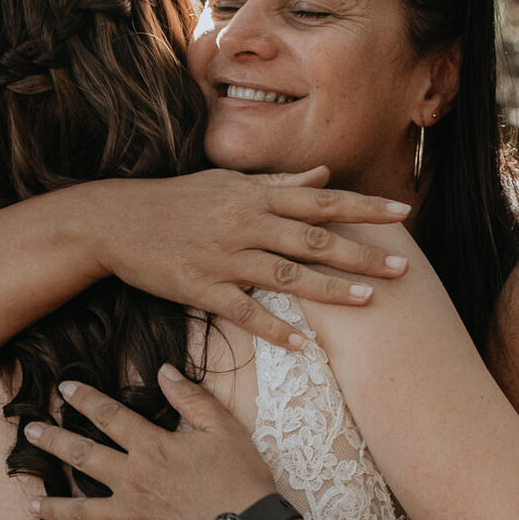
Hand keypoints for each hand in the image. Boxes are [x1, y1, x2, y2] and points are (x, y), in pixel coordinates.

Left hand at [23, 369, 278, 519]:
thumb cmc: (240, 480)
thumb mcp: (223, 429)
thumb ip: (191, 399)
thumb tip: (164, 371)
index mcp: (151, 447)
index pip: (109, 416)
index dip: (85, 399)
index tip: (64, 389)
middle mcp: (131, 480)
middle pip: (82, 456)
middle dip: (52, 441)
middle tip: (29, 433)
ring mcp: (129, 517)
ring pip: (80, 511)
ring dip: (53, 505)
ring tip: (31, 503)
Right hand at [85, 170, 412, 349]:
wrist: (115, 221)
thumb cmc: (176, 201)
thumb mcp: (227, 182)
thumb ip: (278, 181)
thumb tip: (323, 174)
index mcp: (255, 195)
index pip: (321, 199)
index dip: (364, 206)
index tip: (403, 211)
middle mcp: (245, 222)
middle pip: (314, 239)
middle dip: (362, 253)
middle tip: (403, 268)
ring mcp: (224, 256)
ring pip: (286, 274)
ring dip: (330, 289)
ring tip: (368, 300)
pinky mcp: (201, 288)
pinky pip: (245, 312)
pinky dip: (275, 329)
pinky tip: (304, 345)